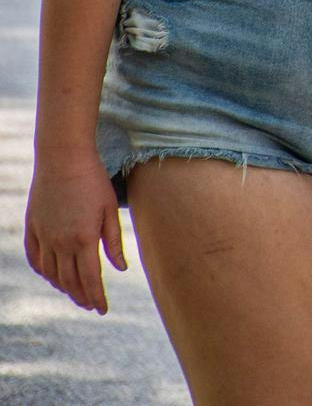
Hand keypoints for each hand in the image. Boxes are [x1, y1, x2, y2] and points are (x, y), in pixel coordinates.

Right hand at [25, 153, 127, 314]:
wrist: (63, 159)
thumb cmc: (93, 181)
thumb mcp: (109, 210)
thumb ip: (113, 242)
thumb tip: (120, 269)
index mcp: (83, 239)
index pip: (90, 279)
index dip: (96, 297)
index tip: (102, 309)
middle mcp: (60, 242)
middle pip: (69, 281)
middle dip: (81, 296)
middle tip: (91, 305)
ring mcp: (44, 236)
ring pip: (51, 273)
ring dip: (63, 287)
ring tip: (75, 293)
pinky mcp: (32, 228)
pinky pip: (35, 259)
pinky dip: (44, 272)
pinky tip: (52, 276)